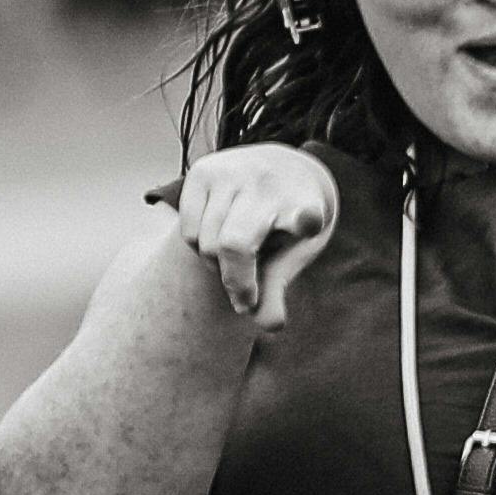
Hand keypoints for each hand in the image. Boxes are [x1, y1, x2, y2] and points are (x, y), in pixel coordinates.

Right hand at [177, 144, 340, 330]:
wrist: (283, 169)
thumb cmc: (290, 224)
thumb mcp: (294, 253)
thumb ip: (278, 289)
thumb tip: (270, 326)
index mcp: (305, 204)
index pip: (304, 214)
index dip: (304, 219)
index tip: (307, 222)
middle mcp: (268, 182)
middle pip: (233, 246)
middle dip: (235, 281)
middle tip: (246, 296)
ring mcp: (234, 172)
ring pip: (205, 243)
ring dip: (216, 263)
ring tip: (239, 255)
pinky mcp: (204, 171)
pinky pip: (188, 231)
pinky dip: (199, 246)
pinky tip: (220, 234)